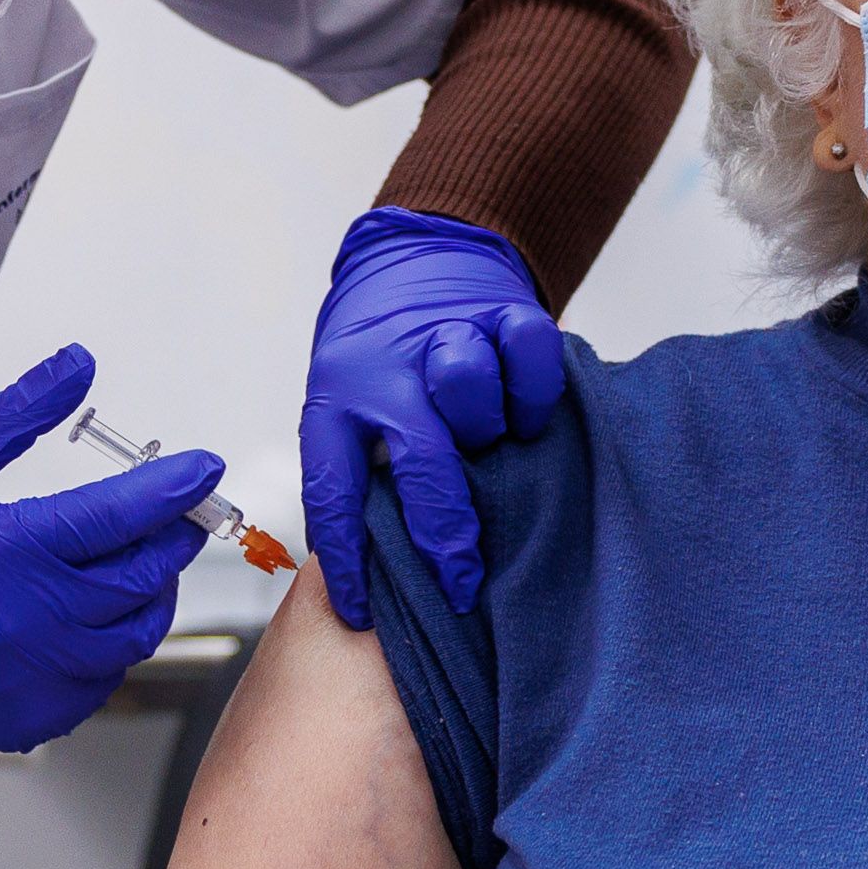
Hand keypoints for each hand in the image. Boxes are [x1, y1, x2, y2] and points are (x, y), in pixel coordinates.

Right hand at [0, 345, 218, 755]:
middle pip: (146, 574)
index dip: (175, 486)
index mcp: (11, 551)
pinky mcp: (42, 712)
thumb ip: (15, 415)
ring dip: (151, 591)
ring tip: (134, 563)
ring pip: (140, 629)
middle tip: (173, 515)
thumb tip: (77, 366)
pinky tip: (91, 617)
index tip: (205, 468)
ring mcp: (42, 672)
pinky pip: (110, 675)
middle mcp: (36, 618)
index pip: (124, 513)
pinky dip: (115, 642)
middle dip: (172, 537)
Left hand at [298, 209, 564, 623]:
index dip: (347, 557)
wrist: (416, 255)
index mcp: (335, 400)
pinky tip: (527, 410)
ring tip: (487, 441)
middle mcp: (387, 368)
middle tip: (462, 584)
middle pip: (417, 457)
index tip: (361, 613)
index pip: (332, 488)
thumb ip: (363, 472)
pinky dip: (535, 389)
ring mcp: (446, 334)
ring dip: (483, 425)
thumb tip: (372, 577)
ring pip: (470, 389)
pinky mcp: (501, 309)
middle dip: (442, 532)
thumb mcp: (348, 408)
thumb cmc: (383, 357)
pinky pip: (529, 354)